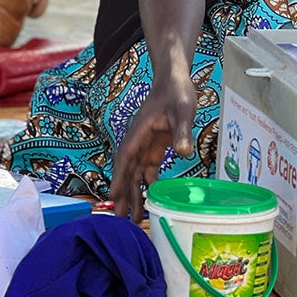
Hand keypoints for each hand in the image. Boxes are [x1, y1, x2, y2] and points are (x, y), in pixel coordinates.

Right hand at [109, 75, 197, 222]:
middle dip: (124, 193)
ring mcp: (145, 141)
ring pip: (135, 171)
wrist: (174, 79)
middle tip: (121, 217)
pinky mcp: (154, 143)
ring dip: (134, 192)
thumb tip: (183, 154)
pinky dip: (147, 181)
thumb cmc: (177, 91)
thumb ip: (182, 132)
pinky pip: (146, 166)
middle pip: (127, 170)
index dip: (119, 178)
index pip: (125, 158)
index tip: (114, 196)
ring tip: (135, 215)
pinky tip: (151, 195)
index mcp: (140, 131)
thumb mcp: (182, 111)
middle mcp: (138, 138)